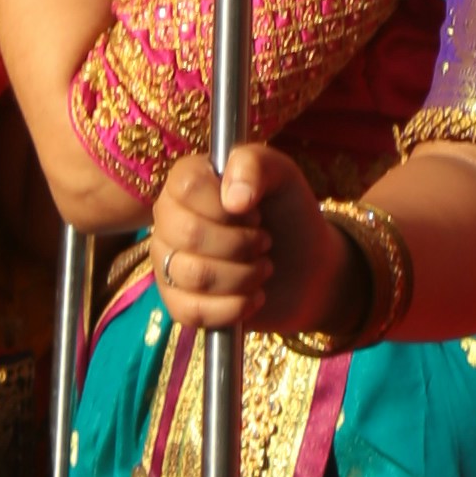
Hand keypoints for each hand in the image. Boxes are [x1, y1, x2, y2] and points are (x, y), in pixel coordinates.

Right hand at [151, 141, 349, 340]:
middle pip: (187, 233)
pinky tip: (252, 298)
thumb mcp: (282, 176)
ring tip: (262, 269)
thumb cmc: (288, 214)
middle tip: (265, 243)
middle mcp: (169, 219)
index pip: (187, 187)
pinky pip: (190, 311)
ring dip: (242, 277)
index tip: (255, 212)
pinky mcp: (177, 302)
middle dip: (241, 244)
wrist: (307, 269)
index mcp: (187, 181)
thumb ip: (256, 164)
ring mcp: (168, 261)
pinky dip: (232, 308)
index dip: (226, 205)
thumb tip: (234, 199)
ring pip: (192, 275)